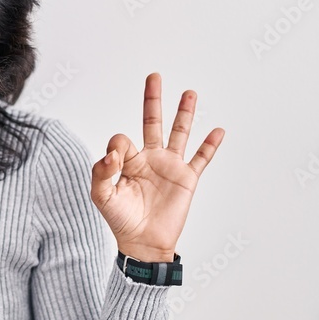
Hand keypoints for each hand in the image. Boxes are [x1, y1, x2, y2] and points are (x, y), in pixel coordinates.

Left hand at [90, 73, 224, 262]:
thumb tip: (111, 152)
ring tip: (189, 92)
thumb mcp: (101, 196)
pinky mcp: (187, 179)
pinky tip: (217, 131)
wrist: (143, 243)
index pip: (122, 139)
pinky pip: (201, 158)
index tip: (114, 160)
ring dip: (184, 113)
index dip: (117, 146)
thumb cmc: (120, 220)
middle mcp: (149, 158)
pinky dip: (210, 145)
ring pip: (179, 133)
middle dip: (152, 100)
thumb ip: (101, 172)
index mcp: (127, 161)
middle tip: (153, 76)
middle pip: (152, 122)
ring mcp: (170, 167)